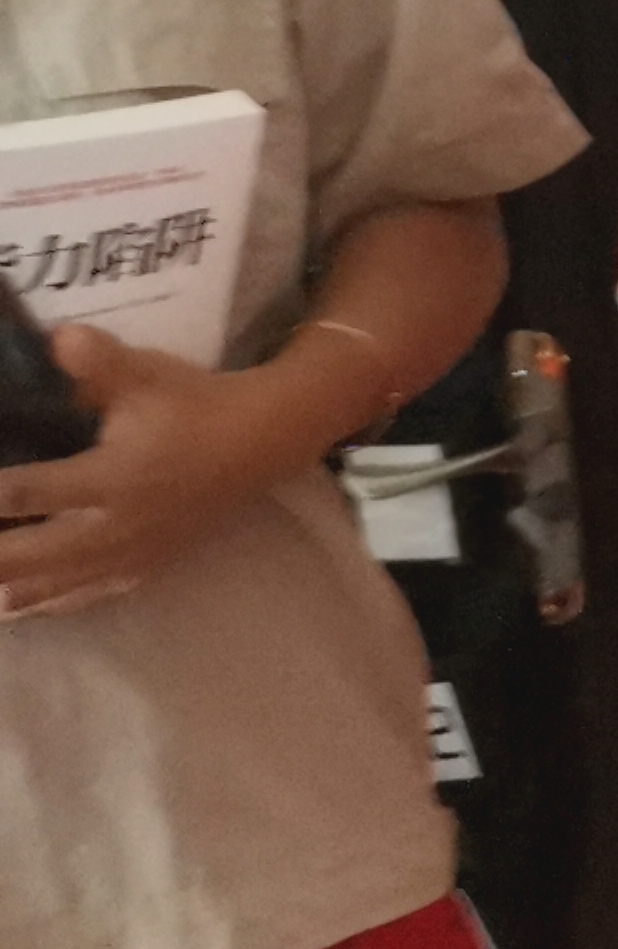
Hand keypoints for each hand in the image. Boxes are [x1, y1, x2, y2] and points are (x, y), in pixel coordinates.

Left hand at [0, 329, 310, 619]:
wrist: (261, 441)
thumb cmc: (197, 403)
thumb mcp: (149, 375)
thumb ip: (100, 362)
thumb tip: (58, 338)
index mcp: (114, 476)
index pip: (30, 492)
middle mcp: (119, 523)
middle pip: (36, 553)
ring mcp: (134, 550)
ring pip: (61, 582)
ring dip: (15, 590)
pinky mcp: (149, 563)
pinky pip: (94, 593)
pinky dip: (56, 602)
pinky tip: (25, 610)